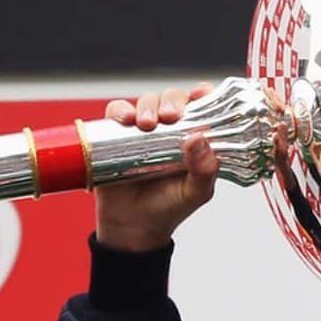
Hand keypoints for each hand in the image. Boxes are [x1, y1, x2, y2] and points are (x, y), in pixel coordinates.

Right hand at [96, 83, 219, 251]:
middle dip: (173, 101)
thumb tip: (198, 138)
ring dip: (147, 106)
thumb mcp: (195, 193)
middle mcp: (169, 130)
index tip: (201, 93)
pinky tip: (125, 121)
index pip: (202, 107)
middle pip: (173, 99)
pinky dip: (120, 110)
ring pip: (147, 101)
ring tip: (145, 124)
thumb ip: (204, 170)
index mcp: (194, 139)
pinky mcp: (116, 135)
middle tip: (170, 117)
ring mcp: (142, 131)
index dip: (204, 95)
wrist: (133, 228)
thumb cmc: (169, 209)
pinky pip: (117, 112)